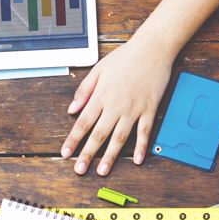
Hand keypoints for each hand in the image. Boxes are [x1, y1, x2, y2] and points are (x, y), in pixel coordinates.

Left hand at [62, 35, 174, 175]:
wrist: (152, 48)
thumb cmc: (125, 57)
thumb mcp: (98, 69)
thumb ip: (84, 90)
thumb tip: (71, 109)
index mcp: (101, 96)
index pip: (83, 122)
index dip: (73, 140)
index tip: (66, 153)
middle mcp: (115, 105)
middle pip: (98, 134)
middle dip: (87, 154)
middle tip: (79, 170)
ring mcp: (133, 109)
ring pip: (119, 138)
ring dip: (110, 156)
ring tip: (102, 170)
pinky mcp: (149, 109)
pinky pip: (145, 132)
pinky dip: (141, 147)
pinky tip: (138, 160)